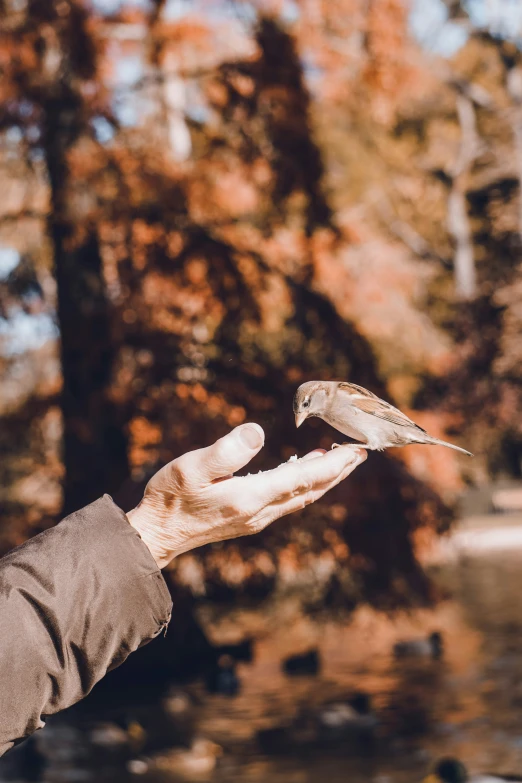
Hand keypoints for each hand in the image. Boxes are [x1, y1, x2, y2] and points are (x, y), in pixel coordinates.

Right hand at [127, 423, 365, 567]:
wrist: (157, 534)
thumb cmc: (170, 497)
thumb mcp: (192, 467)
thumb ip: (226, 450)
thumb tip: (258, 431)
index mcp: (251, 497)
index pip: (304, 478)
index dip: (333, 464)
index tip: (357, 450)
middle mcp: (260, 511)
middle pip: (311, 490)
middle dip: (338, 471)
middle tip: (361, 453)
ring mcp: (256, 517)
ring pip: (302, 497)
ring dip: (324, 478)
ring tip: (340, 459)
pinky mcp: (248, 517)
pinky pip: (287, 499)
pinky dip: (303, 483)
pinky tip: (300, 470)